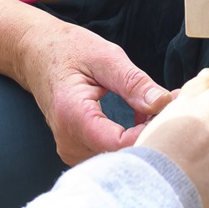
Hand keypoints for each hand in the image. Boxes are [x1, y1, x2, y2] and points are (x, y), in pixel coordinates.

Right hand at [17, 19, 173, 165]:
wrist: (35, 54)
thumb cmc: (68, 50)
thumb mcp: (105, 57)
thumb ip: (134, 82)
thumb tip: (163, 103)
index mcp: (73, 116)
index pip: (121, 143)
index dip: (151, 130)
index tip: (171, 108)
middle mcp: (69, 141)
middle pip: (122, 153)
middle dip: (152, 132)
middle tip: (173, 104)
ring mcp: (71, 150)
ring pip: (120, 156)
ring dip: (143, 136)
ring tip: (157, 108)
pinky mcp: (78, 151)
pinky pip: (112, 153)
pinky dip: (132, 138)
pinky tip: (142, 118)